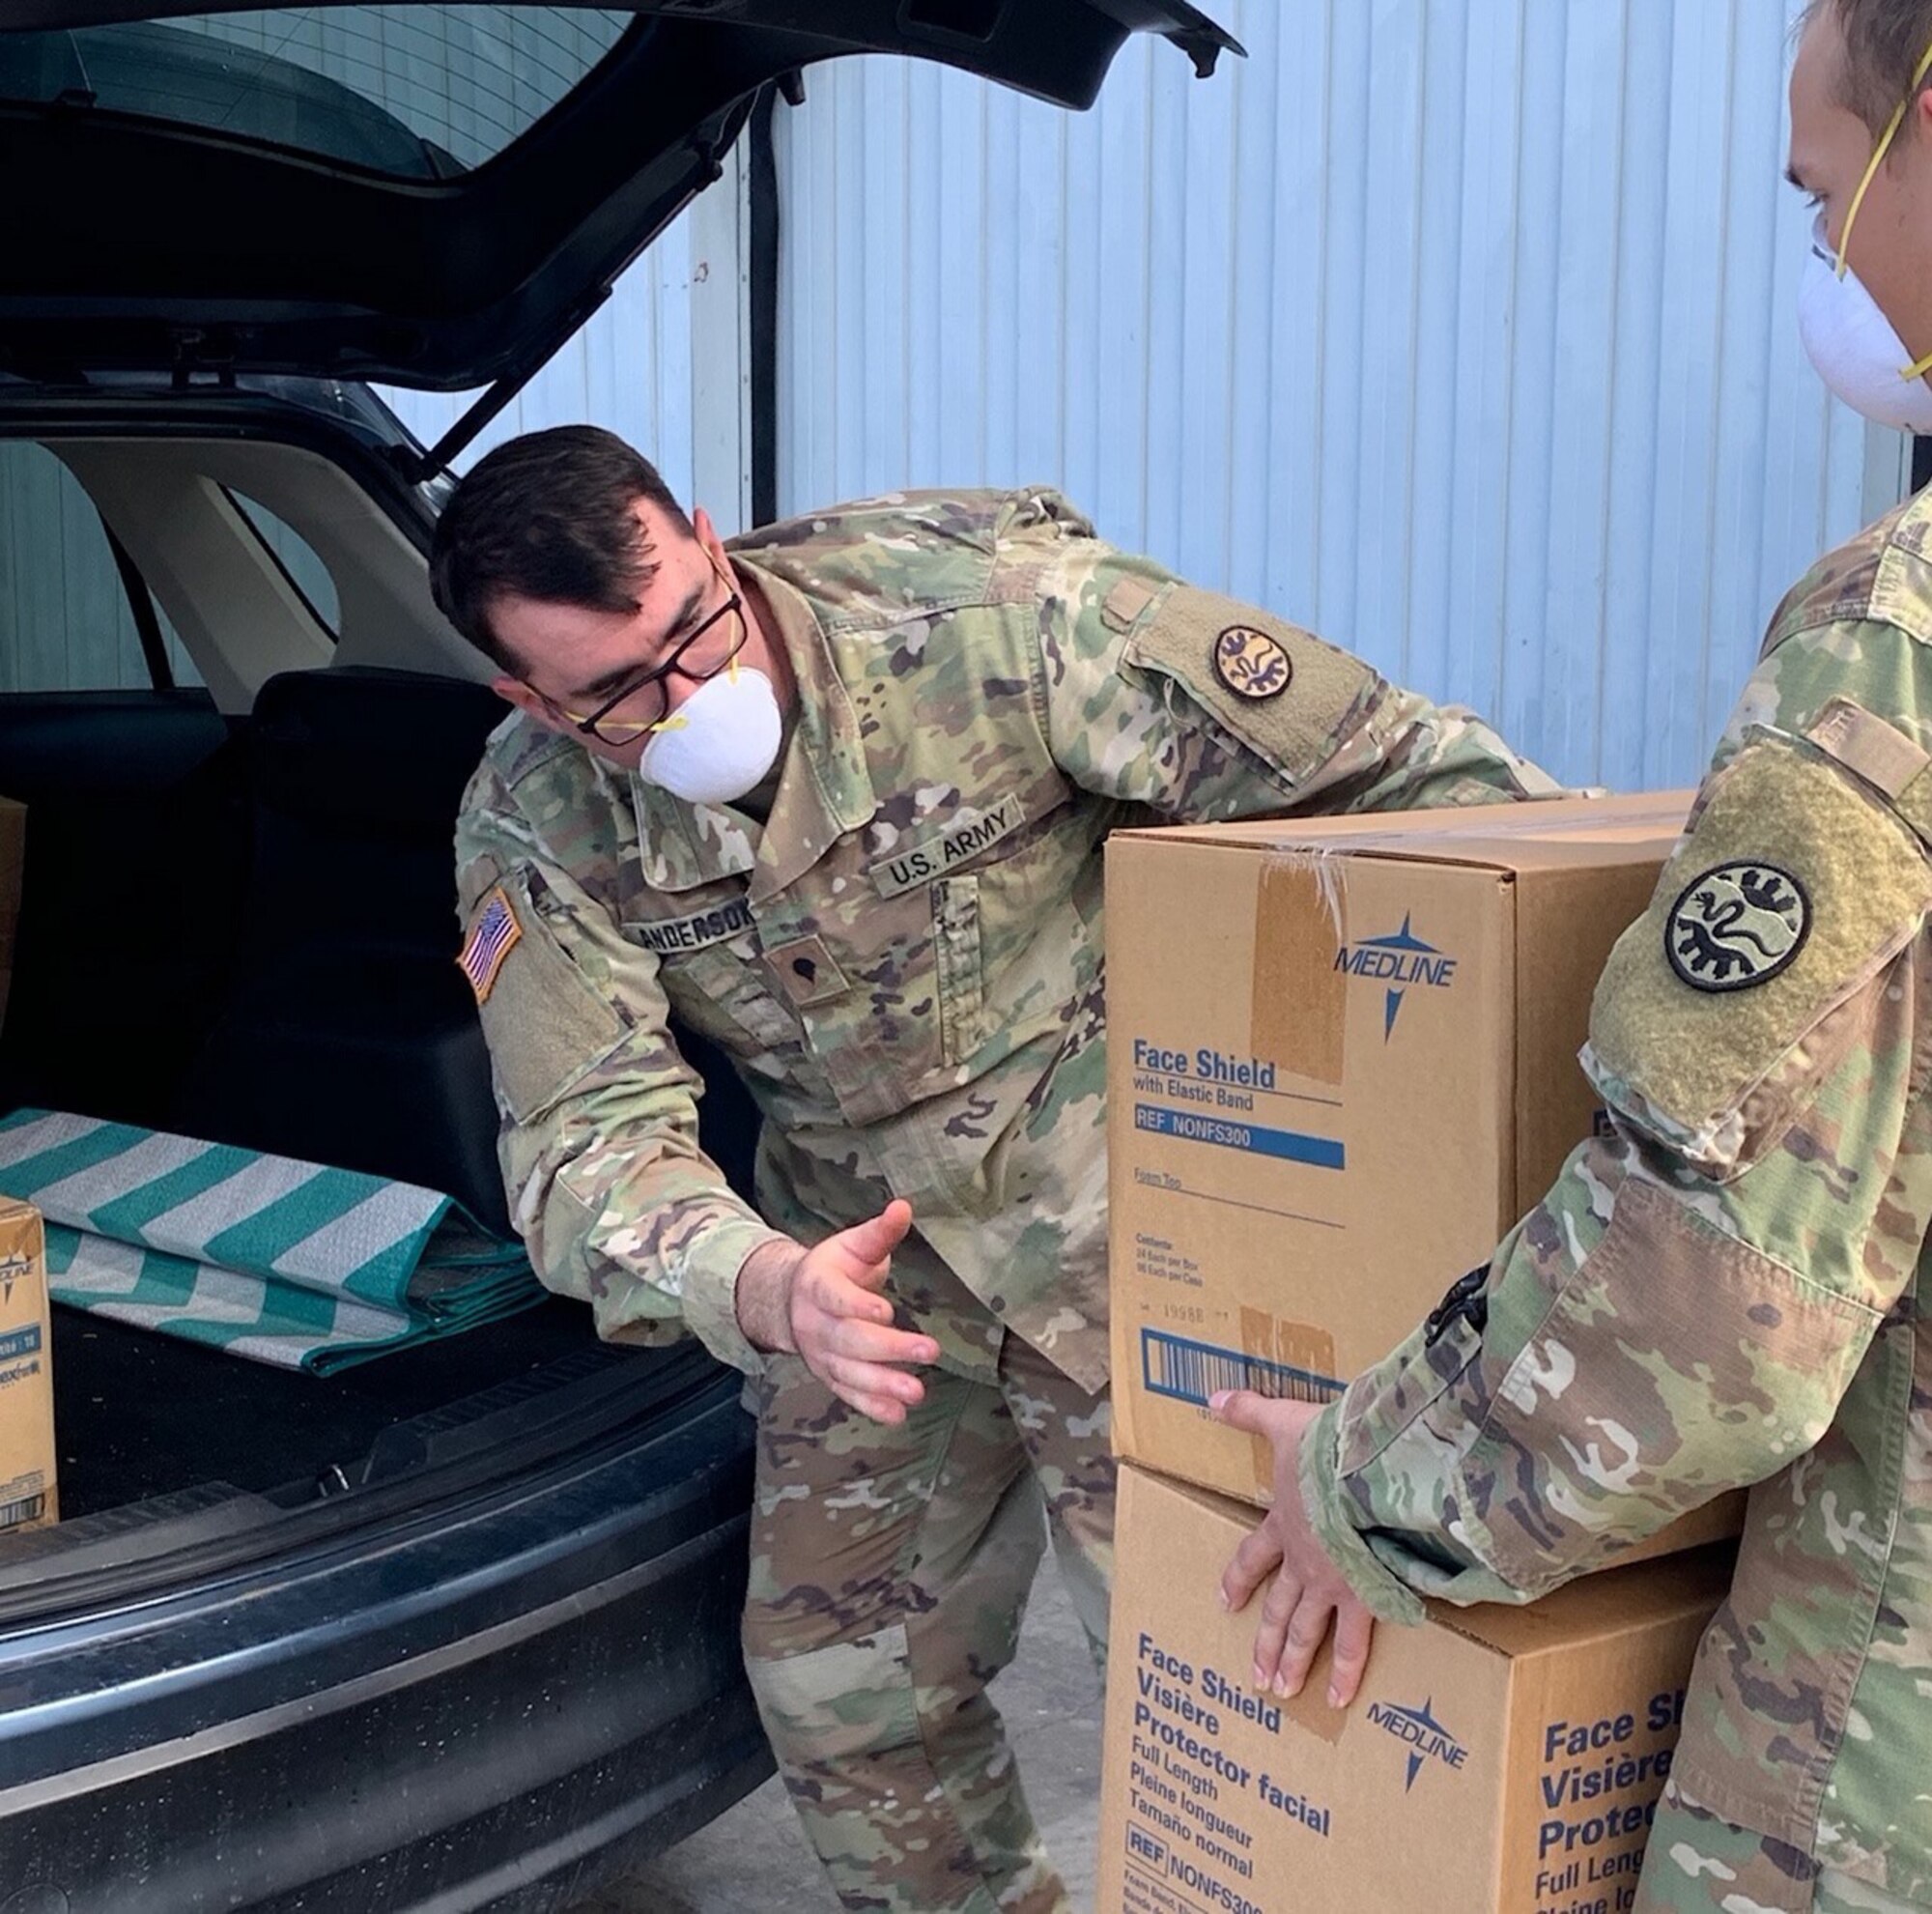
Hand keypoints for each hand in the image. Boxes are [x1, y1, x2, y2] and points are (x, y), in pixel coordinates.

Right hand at [736, 1200, 936, 1423]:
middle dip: (888, 1348)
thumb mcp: (852, 1245)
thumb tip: (904, 1206)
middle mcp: (815, 1324)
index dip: (857, 1305)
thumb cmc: (832, 1270)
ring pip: (849, 1373)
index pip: (835, 1297)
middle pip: (849, 1340)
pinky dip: (871, 1407)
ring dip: (882, 1384)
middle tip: (927, 1352)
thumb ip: (880, 1232)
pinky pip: (848, 1395)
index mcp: (818, 1286)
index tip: (886, 1312)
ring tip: (916, 1391)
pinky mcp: (830, 1377)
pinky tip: (897, 1415)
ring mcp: (821, 1355)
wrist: (790, 1300)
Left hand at [1210, 1391, 1375, 1707]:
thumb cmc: (1325, 1449)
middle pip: (1280, 1608)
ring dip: (1293, 1663)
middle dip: (1267, 1641)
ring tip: (1280, 1691)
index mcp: (1284, 1524)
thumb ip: (1248, 1411)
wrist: (1364, 1476)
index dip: (1239, 1578)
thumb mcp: (1282, 1422)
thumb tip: (1210, 1398)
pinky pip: (1355, 1644)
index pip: (1253, 1557)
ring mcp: (1332, 1584)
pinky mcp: (1364, 1596)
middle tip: (1255, 1674)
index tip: (1225, 1602)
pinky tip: (1337, 1699)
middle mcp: (1303, 1562)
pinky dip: (1346, 1673)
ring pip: (1308, 1633)